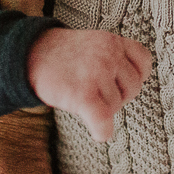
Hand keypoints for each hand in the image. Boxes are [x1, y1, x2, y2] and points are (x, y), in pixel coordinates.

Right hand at [28, 28, 152, 141]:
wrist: (29, 55)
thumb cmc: (63, 56)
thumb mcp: (94, 43)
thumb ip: (115, 57)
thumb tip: (133, 88)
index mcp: (113, 41)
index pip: (144, 61)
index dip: (135, 76)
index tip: (120, 83)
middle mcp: (109, 54)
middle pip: (133, 88)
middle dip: (117, 96)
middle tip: (96, 94)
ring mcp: (97, 73)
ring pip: (116, 107)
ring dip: (101, 109)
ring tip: (81, 97)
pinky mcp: (84, 94)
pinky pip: (104, 121)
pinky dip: (102, 131)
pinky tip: (98, 133)